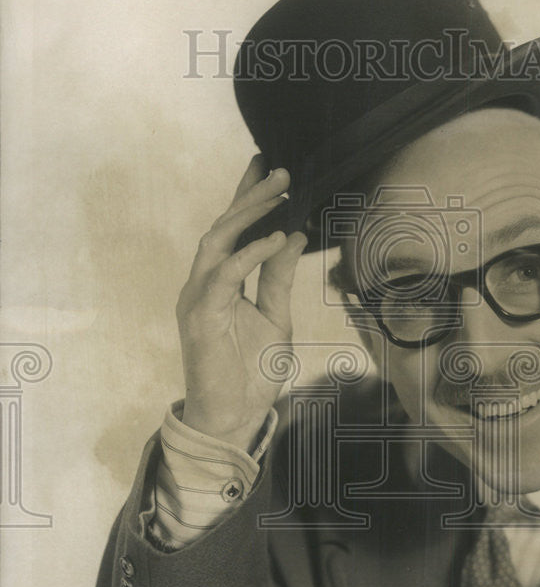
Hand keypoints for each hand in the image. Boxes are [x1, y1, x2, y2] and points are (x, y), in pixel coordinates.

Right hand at [176, 156, 307, 450]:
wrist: (234, 418)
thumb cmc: (251, 373)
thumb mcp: (276, 317)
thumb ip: (279, 278)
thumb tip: (295, 236)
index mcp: (221, 283)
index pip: (234, 231)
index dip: (248, 197)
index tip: (268, 167)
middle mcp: (205, 284)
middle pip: (224, 227)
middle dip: (251, 195)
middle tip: (280, 169)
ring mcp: (198, 298)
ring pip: (218, 241)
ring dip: (249, 214)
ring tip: (279, 191)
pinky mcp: (201, 316)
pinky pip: (225, 275)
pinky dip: (250, 253)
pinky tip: (276, 238)